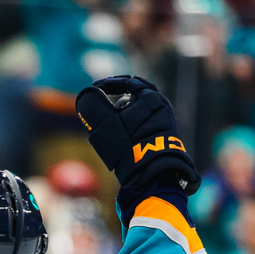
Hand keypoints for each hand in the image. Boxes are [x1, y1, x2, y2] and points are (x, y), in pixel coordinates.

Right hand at [75, 76, 199, 197]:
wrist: (151, 171)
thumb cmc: (127, 146)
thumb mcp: (106, 123)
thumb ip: (94, 106)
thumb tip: (87, 94)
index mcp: (150, 96)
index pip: (128, 82)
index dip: (109, 83)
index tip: (95, 88)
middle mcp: (162, 103)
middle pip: (139, 89)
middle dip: (120, 90)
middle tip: (105, 93)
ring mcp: (167, 116)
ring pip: (145, 103)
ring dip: (129, 104)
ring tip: (115, 111)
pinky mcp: (167, 129)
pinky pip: (151, 114)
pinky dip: (138, 114)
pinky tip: (127, 124)